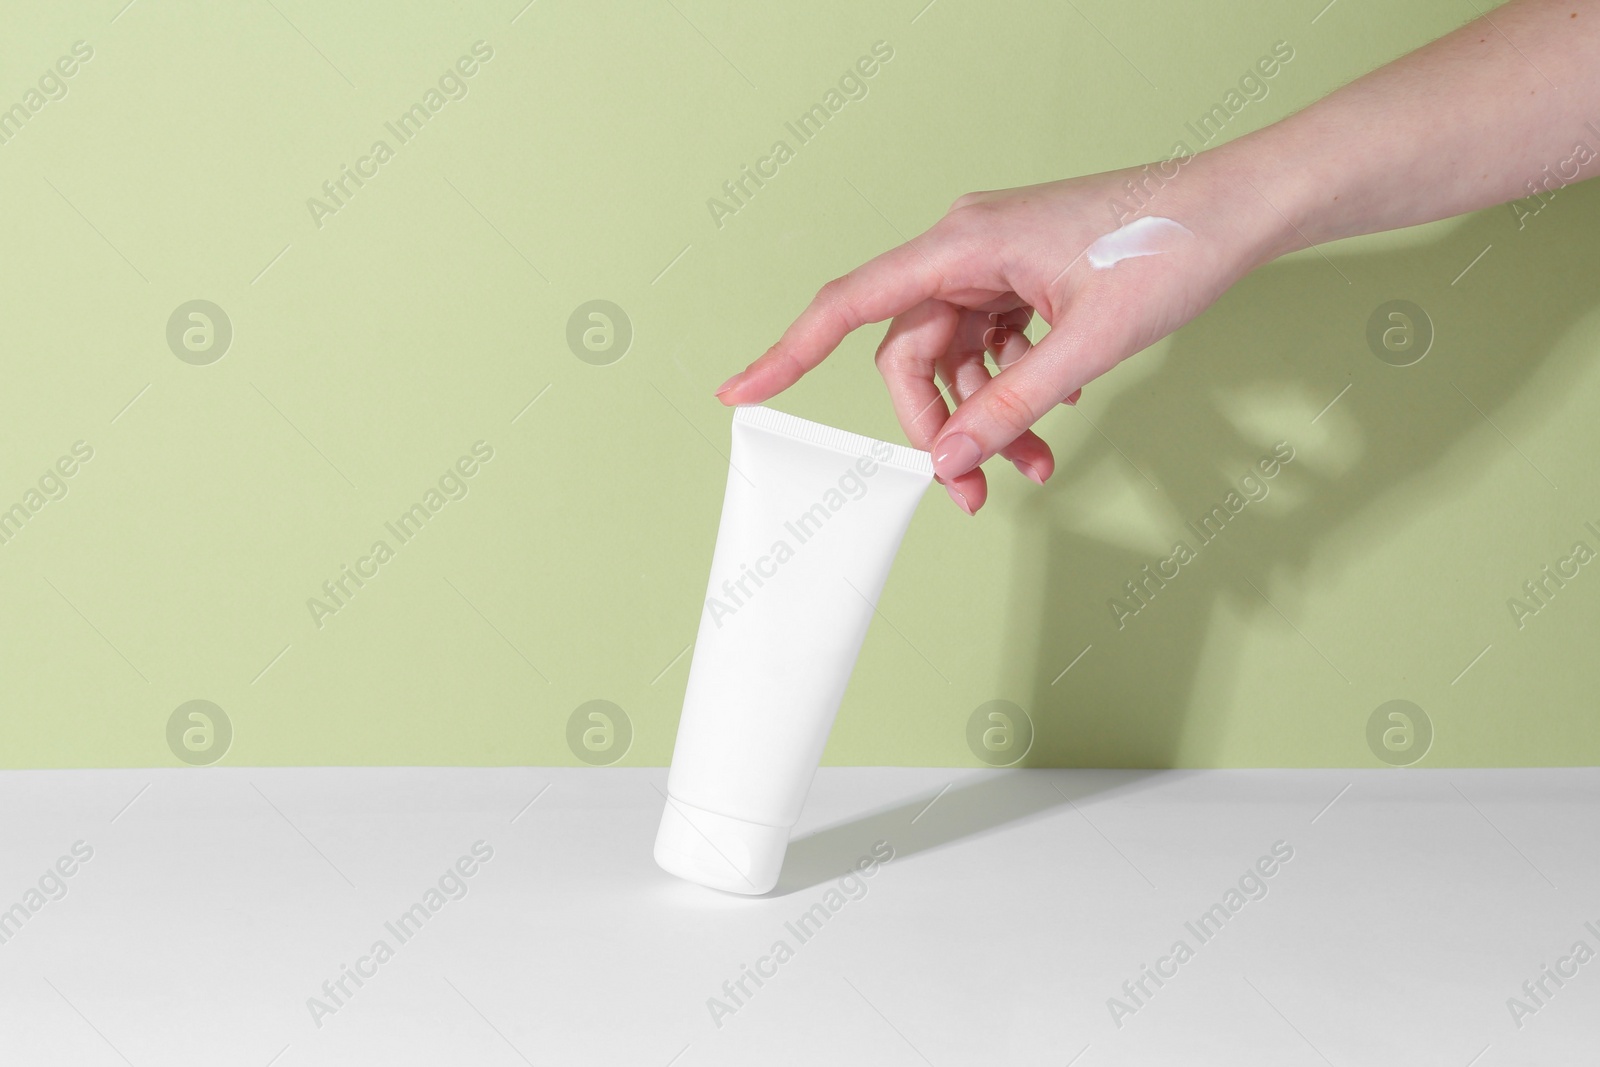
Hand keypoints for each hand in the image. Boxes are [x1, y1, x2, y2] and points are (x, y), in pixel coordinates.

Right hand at [714, 155, 1287, 512]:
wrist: (1238, 208)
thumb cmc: (1169, 247)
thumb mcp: (1088, 344)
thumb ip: (1011, 405)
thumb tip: (949, 459)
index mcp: (963, 243)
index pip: (850, 304)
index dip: (787, 352)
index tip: (737, 390)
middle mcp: (967, 247)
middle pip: (909, 353)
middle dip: (937, 427)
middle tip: (975, 490)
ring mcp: (995, 261)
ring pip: (954, 358)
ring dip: (984, 419)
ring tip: (1035, 467)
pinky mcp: (1024, 275)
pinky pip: (990, 345)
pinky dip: (1010, 390)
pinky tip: (1051, 421)